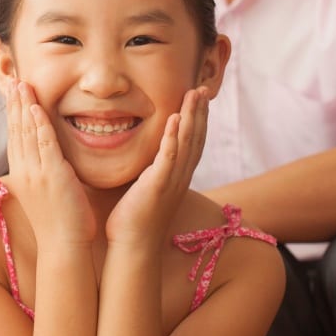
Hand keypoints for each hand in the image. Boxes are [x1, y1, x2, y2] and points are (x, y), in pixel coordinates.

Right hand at [6, 79, 95, 248]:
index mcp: (22, 174)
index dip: (13, 113)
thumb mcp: (44, 193)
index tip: (13, 93)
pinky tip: (35, 107)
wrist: (63, 247)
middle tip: (13, 80)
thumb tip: (43, 162)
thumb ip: (42, 174)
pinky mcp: (52, 175)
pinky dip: (39, 124)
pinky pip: (44, 143)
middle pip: (16, 130)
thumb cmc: (59, 223)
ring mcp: (36, 172)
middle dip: (14, 104)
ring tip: (21, 84)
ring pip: (27, 132)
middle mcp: (25, 170)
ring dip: (23, 106)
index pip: (15, 137)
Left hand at [106, 87, 209, 246]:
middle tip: (203, 87)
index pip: (193, 142)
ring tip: (194, 93)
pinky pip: (169, 157)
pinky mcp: (159, 186)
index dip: (199, 118)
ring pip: (188, 143)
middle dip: (200, 111)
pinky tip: (175, 118)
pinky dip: (174, 137)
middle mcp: (181, 176)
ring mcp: (172, 181)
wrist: (132, 247)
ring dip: (192, 116)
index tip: (198, 96)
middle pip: (197, 138)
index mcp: (177, 176)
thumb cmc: (134, 219)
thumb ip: (150, 171)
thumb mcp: (147, 188)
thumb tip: (145, 158)